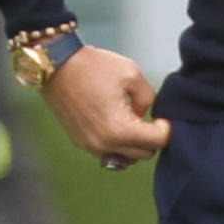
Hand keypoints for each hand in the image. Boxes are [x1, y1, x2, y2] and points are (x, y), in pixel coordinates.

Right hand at [41, 44, 173, 167]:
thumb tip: (147, 113)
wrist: (56, 65)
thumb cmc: (94, 66)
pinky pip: (110, 153)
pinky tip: (117, 124)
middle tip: (150, 118)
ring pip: (128, 157)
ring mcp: (91, 147)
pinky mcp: (81, 143)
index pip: (158, 141)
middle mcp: (105, 145)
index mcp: (120, 129)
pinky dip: (119, 144)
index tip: (162, 114)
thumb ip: (149, 97)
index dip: (166, 127)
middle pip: (145, 154)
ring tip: (132, 121)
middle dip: (153, 137)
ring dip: (136, 143)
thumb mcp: (132, 74)